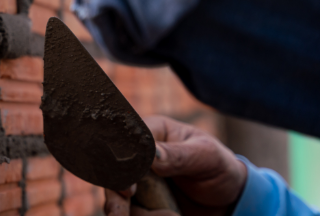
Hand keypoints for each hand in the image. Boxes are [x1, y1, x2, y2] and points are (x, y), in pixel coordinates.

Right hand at [104, 115, 246, 215]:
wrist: (229, 198)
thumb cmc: (219, 167)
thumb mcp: (206, 156)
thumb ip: (179, 155)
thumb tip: (153, 155)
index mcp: (150, 133)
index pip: (123, 141)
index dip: (118, 162)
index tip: (127, 187)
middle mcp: (137, 156)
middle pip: (112, 172)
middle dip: (114, 196)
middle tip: (119, 214)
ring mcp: (137, 180)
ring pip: (117, 197)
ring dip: (133, 213)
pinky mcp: (141, 202)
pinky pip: (131, 213)